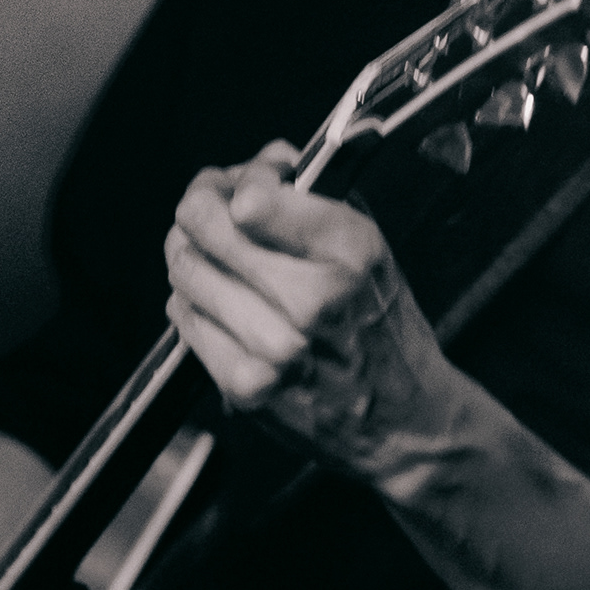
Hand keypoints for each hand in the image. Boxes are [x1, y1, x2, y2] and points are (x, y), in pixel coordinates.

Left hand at [163, 140, 464, 485]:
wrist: (404, 421)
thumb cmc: (384, 329)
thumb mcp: (372, 247)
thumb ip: (313, 197)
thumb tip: (254, 168)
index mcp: (350, 253)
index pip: (251, 197)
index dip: (239, 180)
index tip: (247, 184)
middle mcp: (311, 300)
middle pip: (203, 226)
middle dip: (200, 206)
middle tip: (207, 206)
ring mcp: (273, 348)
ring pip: (185, 270)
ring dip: (192, 253)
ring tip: (215, 257)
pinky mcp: (245, 386)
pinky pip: (185, 319)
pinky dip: (194, 303)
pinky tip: (222, 304)